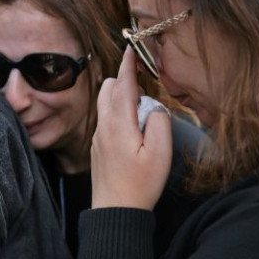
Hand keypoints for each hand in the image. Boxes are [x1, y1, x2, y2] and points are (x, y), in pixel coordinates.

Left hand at [91, 46, 171, 209]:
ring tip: (140, 106)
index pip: (122, 83)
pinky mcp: (98, 148)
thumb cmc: (140, 185)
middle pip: (108, 88)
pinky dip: (116, 111)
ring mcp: (98, 137)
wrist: (115, 212)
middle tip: (144, 85)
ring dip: (119, 95)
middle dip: (123, 79)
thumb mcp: (160, 154)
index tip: (132, 47)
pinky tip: (132, 126)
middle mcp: (104, 126)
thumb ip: (159, 123)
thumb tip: (155, 108)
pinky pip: (105, 119)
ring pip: (104, 103)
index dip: (128, 64)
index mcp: (119, 123)